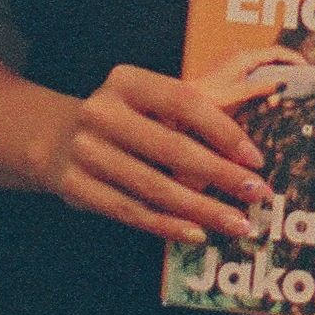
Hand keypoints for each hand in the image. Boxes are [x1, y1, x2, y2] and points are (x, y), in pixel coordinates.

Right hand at [36, 62, 271, 244]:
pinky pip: (131, 211)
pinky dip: (168, 225)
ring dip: (202, 209)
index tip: (256, 159)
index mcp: (126, 81)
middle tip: (258, 194)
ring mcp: (84, 151)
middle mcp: (101, 112)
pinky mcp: (75, 187)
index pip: (184, 101)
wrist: (56, 139)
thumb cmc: (124, 120)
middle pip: (172, 148)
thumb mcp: (147, 102)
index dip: (223, 130)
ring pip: (154, 187)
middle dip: (222, 175)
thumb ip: (191, 115)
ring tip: (237, 222)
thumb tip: (250, 150)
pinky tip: (198, 233)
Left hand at [189, 43, 299, 110]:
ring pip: (261, 70)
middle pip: (270, 60)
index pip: (276, 52)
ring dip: (271, 84)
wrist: (184, 103)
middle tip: (294, 90)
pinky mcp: (228, 72)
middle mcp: (239, 55)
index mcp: (244, 56)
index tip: (307, 68)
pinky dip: (261, 86)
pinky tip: (260, 102)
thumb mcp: (240, 96)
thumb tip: (282, 83)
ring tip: (274, 103)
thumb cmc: (208, 99)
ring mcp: (233, 63)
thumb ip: (262, 89)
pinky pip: (252, 75)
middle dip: (284, 75)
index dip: (294, 59)